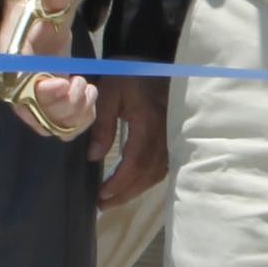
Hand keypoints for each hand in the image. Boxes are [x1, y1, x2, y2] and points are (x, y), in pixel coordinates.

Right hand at [0, 0, 98, 141]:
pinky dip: (80, 117)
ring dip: (73, 114)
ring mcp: (34, 93)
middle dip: (61, 106)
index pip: (18, 84)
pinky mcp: (50, 100)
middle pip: (34, 111)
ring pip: (49, 123)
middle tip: (80, 83)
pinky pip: (62, 124)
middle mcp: (17, 81)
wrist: (46, 12)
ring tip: (87, 89)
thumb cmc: (42, 4)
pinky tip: (90, 96)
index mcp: (13, 58)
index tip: (62, 82)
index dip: (40, 93)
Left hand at [89, 76, 168, 205]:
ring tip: (114, 199)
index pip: (136, 162)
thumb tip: (95, 156)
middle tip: (103, 205)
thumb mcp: (109, 92)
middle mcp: (165, 135)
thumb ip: (101, 123)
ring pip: (157, 173)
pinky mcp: (172, 138)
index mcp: (149, 124)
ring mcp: (171, 138)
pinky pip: (163, 166)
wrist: (156, 62)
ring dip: (135, 189)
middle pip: (148, 174)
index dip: (120, 182)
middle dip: (125, 193)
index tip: (101, 194)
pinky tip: (133, 184)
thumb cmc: (129, 74)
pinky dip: (146, 180)